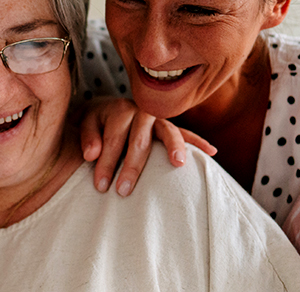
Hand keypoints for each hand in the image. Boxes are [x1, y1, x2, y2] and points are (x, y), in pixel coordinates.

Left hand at [79, 97, 215, 196]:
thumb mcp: (87, 124)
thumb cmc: (98, 122)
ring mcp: (159, 119)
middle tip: (123, 191)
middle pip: (139, 141)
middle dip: (132, 167)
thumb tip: (91, 155)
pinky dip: (198, 142)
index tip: (100, 186)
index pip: (113, 140)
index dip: (106, 163)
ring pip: (168, 132)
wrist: (109, 108)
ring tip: (178, 164)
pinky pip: (187, 133)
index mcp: (120, 110)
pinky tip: (212, 152)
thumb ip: (88, 138)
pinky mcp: (170, 127)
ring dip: (173, 148)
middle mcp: (142, 112)